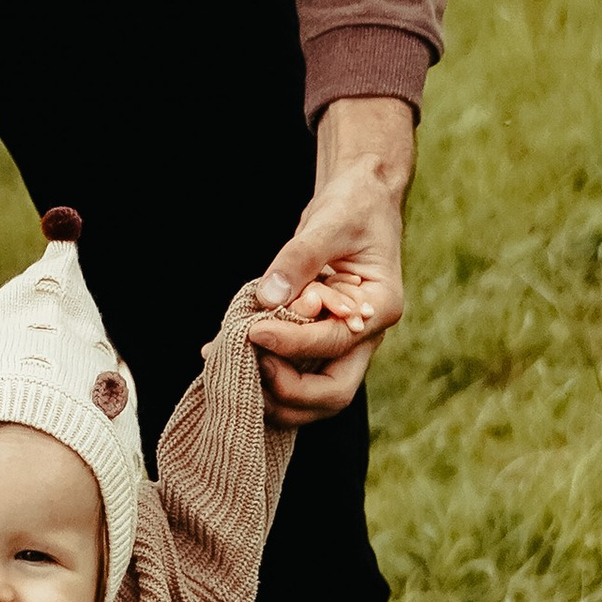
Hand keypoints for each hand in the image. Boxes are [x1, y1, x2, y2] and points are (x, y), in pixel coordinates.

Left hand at [248, 94, 417, 420]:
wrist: (356, 203)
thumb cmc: (352, 206)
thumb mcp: (330, 222)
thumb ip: (300, 259)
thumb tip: (268, 298)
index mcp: (379, 308)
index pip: (334, 342)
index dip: (292, 343)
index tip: (253, 331)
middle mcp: (365, 336)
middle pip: (333, 393)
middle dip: (287, 391)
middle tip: (245, 364)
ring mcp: (341, 345)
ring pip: (311, 398)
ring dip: (270, 394)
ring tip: (226, 366)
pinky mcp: (317, 343)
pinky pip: (293, 374)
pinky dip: (261, 376)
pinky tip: (222, 353)